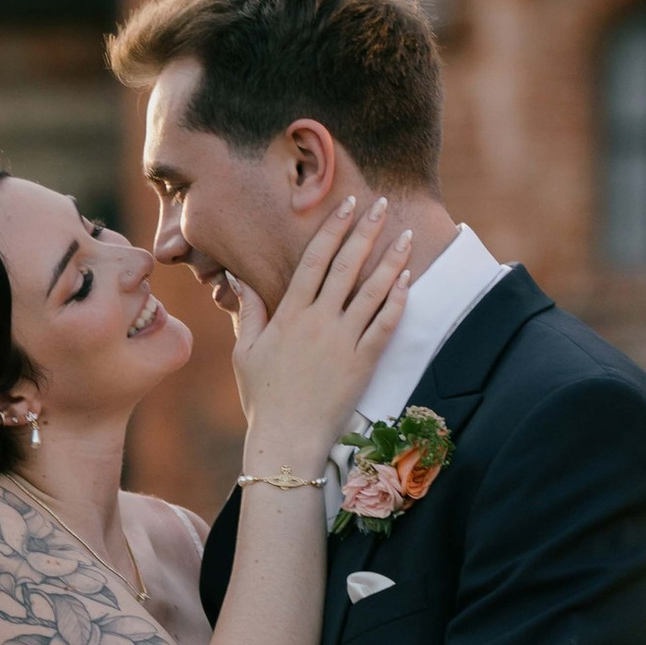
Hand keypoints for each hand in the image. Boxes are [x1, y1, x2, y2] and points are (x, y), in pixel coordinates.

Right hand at [230, 194, 411, 479]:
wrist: (287, 441)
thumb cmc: (263, 400)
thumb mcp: (246, 352)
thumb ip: (249, 311)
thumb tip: (237, 277)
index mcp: (289, 315)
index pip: (314, 260)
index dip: (333, 229)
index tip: (348, 204)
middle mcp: (318, 322)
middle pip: (346, 266)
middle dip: (365, 231)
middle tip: (382, 203)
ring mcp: (342, 343)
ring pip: (372, 292)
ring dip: (390, 260)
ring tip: (404, 234)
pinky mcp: (362, 365)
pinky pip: (384, 326)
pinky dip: (397, 302)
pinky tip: (408, 281)